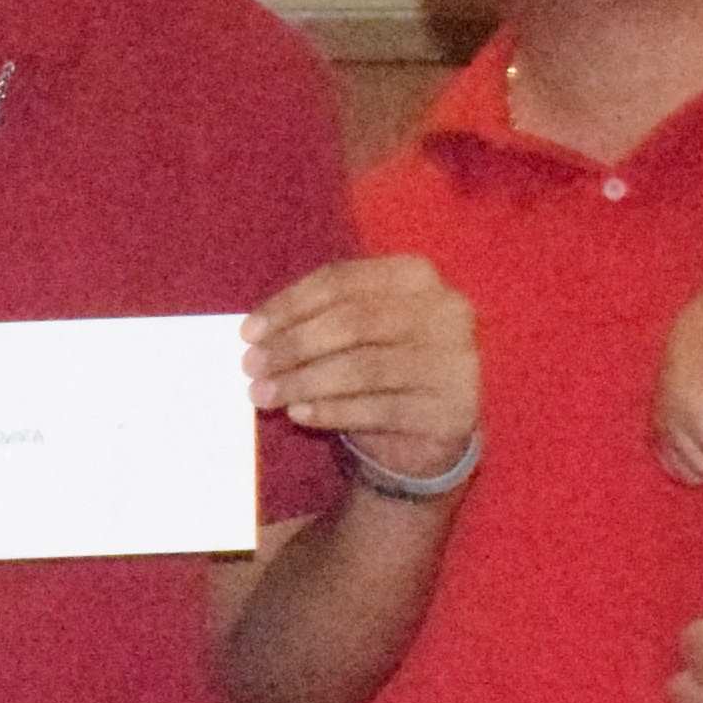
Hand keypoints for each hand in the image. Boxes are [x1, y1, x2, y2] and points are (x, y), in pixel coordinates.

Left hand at [244, 253, 477, 490]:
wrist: (429, 427)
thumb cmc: (379, 367)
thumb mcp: (353, 333)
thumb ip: (316, 322)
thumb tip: (256, 336)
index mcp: (415, 275)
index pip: (342, 281)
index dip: (290, 305)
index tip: (248, 332)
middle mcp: (445, 310)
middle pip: (353, 322)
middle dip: (294, 345)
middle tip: (250, 366)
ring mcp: (455, 360)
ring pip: (364, 368)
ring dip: (304, 381)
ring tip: (263, 395)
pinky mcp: (451, 408)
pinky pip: (379, 410)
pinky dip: (331, 411)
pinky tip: (298, 414)